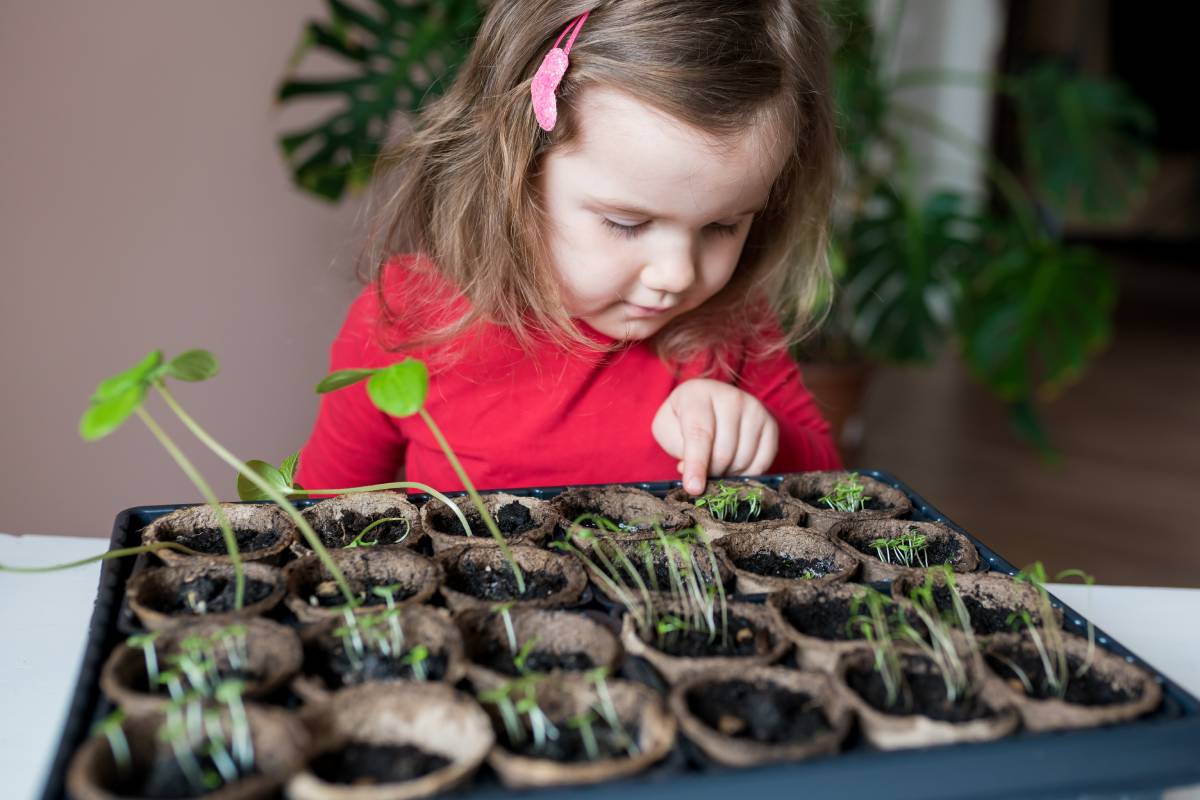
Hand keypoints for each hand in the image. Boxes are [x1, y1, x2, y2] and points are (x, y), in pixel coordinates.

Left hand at [651, 379, 778, 494]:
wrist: (710, 401)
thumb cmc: (684, 417)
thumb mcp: (666, 427)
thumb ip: (675, 447)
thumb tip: (694, 472)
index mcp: (699, 394)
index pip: (700, 434)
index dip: (697, 464)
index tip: (694, 489)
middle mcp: (731, 397)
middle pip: (723, 452)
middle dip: (710, 472)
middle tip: (701, 473)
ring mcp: (755, 409)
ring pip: (743, 460)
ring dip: (727, 474)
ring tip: (715, 466)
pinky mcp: (771, 424)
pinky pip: (762, 462)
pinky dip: (746, 474)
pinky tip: (732, 467)